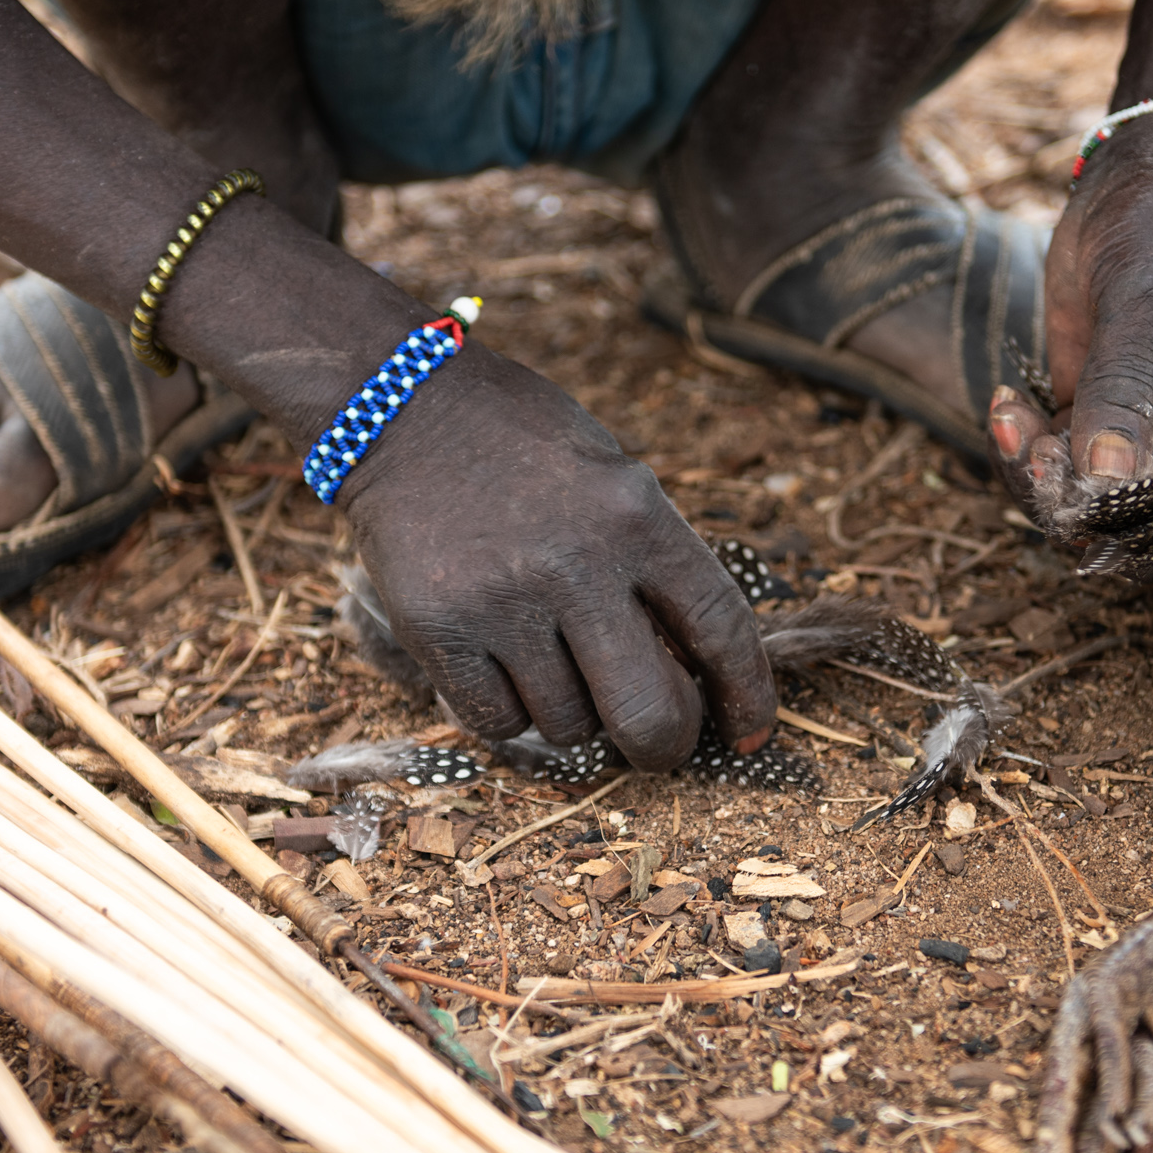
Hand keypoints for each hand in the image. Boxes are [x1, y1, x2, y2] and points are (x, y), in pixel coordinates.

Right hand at [338, 350, 777, 769]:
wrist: (401, 408)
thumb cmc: (525, 447)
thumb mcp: (615, 480)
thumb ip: (656, 565)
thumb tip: (696, 674)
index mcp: (637, 517)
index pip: (721, 628)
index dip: (746, 695)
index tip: (750, 734)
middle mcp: (576, 564)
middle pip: (648, 713)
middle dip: (662, 745)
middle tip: (654, 742)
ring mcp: (502, 601)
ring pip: (570, 725)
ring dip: (574, 714)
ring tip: (554, 657)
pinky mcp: (438, 629)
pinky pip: (498, 722)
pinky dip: (510, 711)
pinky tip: (505, 666)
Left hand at [990, 113, 1152, 496]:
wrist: (1132, 179)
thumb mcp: (1145, 297)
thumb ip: (1125, 385)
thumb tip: (1106, 480)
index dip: (1142, 505)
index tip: (1078, 482)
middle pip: (1147, 511)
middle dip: (1079, 497)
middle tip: (1029, 451)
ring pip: (1093, 497)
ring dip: (1040, 477)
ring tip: (1009, 421)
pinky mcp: (1098, 420)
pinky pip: (1060, 465)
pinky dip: (1024, 450)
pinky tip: (1004, 407)